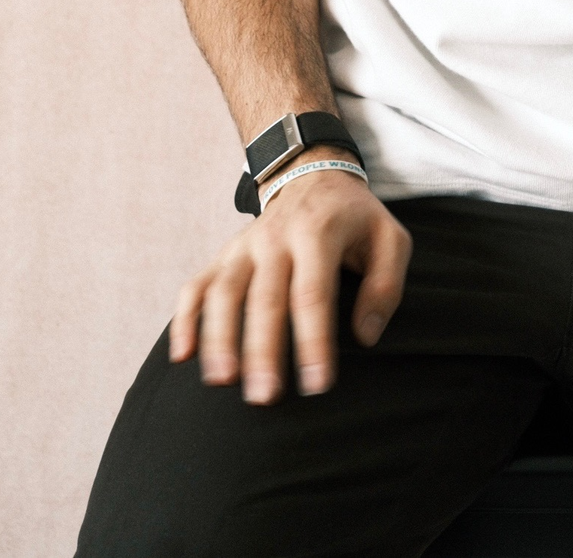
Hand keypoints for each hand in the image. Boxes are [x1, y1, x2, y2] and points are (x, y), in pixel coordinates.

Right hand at [169, 153, 411, 403]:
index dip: (313, 341)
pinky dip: (185, 319)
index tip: (317, 385)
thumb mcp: (390, 239)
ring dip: (218, 337)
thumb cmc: (356, 218)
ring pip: (223, 292)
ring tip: (220, 380)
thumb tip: (365, 337)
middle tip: (263, 397)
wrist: (314, 175)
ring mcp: (244, 245)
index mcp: (318, 233)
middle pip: (264, 298)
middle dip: (261, 349)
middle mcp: (275, 238)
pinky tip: (181, 356)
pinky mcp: (224, 254)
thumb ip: (385, 286)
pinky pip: (196, 285)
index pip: (312, 293)